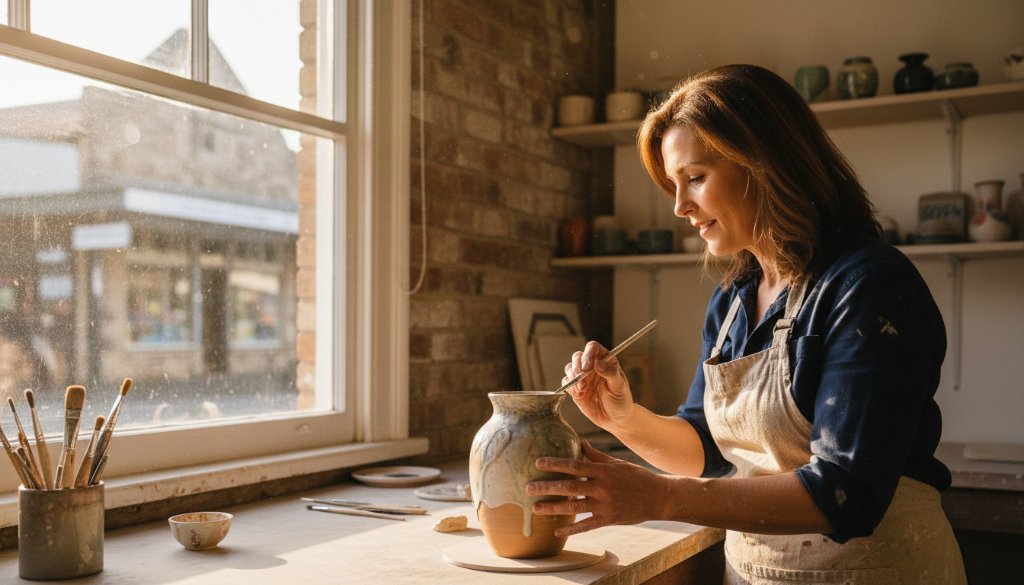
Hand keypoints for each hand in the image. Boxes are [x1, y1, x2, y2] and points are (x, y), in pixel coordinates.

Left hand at [527, 442, 670, 537]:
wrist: (658, 496)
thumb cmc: (636, 477)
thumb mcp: (616, 463)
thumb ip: (596, 455)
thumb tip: (580, 442)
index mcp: (602, 471)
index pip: (575, 465)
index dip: (555, 464)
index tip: (538, 463)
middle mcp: (602, 487)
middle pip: (569, 486)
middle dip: (547, 487)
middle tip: (528, 488)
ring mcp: (605, 504)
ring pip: (574, 507)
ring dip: (553, 508)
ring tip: (536, 509)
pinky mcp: (609, 519)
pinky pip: (587, 526)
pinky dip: (572, 529)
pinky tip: (557, 531)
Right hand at [563, 341, 634, 429]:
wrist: (615, 419)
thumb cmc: (621, 401)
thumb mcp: (619, 387)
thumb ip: (610, 373)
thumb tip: (598, 363)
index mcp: (606, 361)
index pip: (593, 348)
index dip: (587, 354)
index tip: (586, 367)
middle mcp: (592, 366)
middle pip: (578, 356)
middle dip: (577, 366)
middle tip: (582, 379)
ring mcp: (583, 377)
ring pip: (570, 367)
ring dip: (572, 376)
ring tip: (582, 389)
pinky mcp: (575, 388)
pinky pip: (566, 382)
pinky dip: (569, 386)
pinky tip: (579, 394)